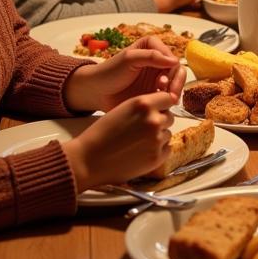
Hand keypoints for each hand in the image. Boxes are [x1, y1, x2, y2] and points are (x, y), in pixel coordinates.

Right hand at [62, 91, 176, 189]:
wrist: (88, 160)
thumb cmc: (102, 134)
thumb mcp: (123, 109)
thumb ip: (144, 106)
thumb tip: (163, 108)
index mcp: (143, 104)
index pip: (167, 98)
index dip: (161, 105)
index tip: (155, 110)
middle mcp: (153, 120)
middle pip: (169, 117)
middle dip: (160, 121)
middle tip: (141, 130)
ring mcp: (156, 140)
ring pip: (167, 134)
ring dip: (157, 137)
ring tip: (137, 142)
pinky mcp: (156, 158)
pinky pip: (166, 149)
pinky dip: (157, 151)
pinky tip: (140, 152)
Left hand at [64, 34, 188, 112]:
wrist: (97, 92)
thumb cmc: (109, 72)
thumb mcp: (129, 59)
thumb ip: (151, 57)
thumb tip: (174, 61)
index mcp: (152, 47)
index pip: (172, 57)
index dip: (171, 70)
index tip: (163, 82)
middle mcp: (158, 61)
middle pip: (177, 71)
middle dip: (175, 83)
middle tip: (169, 94)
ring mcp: (157, 77)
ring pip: (175, 84)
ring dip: (172, 92)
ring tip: (163, 100)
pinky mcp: (155, 92)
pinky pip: (168, 95)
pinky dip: (168, 101)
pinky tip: (160, 105)